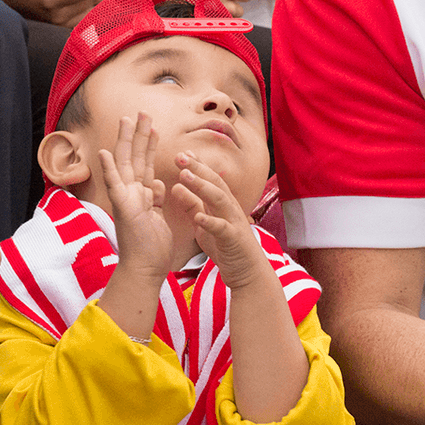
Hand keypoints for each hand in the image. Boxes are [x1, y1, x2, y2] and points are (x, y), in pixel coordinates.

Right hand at [98, 113, 173, 280]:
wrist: (144, 269)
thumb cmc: (152, 248)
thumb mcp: (158, 217)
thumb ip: (156, 199)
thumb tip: (158, 184)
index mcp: (141, 195)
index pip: (145, 164)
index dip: (149, 145)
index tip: (153, 127)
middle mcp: (131, 194)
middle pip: (134, 158)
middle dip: (138, 134)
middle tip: (141, 112)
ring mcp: (125, 200)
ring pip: (126, 164)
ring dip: (126, 141)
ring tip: (128, 119)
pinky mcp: (123, 209)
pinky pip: (115, 186)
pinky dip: (110, 170)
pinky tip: (106, 153)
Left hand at [171, 150, 265, 288]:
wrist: (247, 272)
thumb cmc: (225, 246)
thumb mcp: (204, 223)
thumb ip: (192, 205)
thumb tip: (176, 186)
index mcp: (221, 204)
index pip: (209, 179)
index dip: (196, 165)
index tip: (181, 152)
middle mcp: (229, 208)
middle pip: (214, 183)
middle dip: (197, 168)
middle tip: (180, 156)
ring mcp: (233, 222)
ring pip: (218, 199)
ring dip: (201, 186)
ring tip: (184, 176)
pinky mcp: (233, 240)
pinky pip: (222, 229)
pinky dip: (210, 222)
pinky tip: (198, 217)